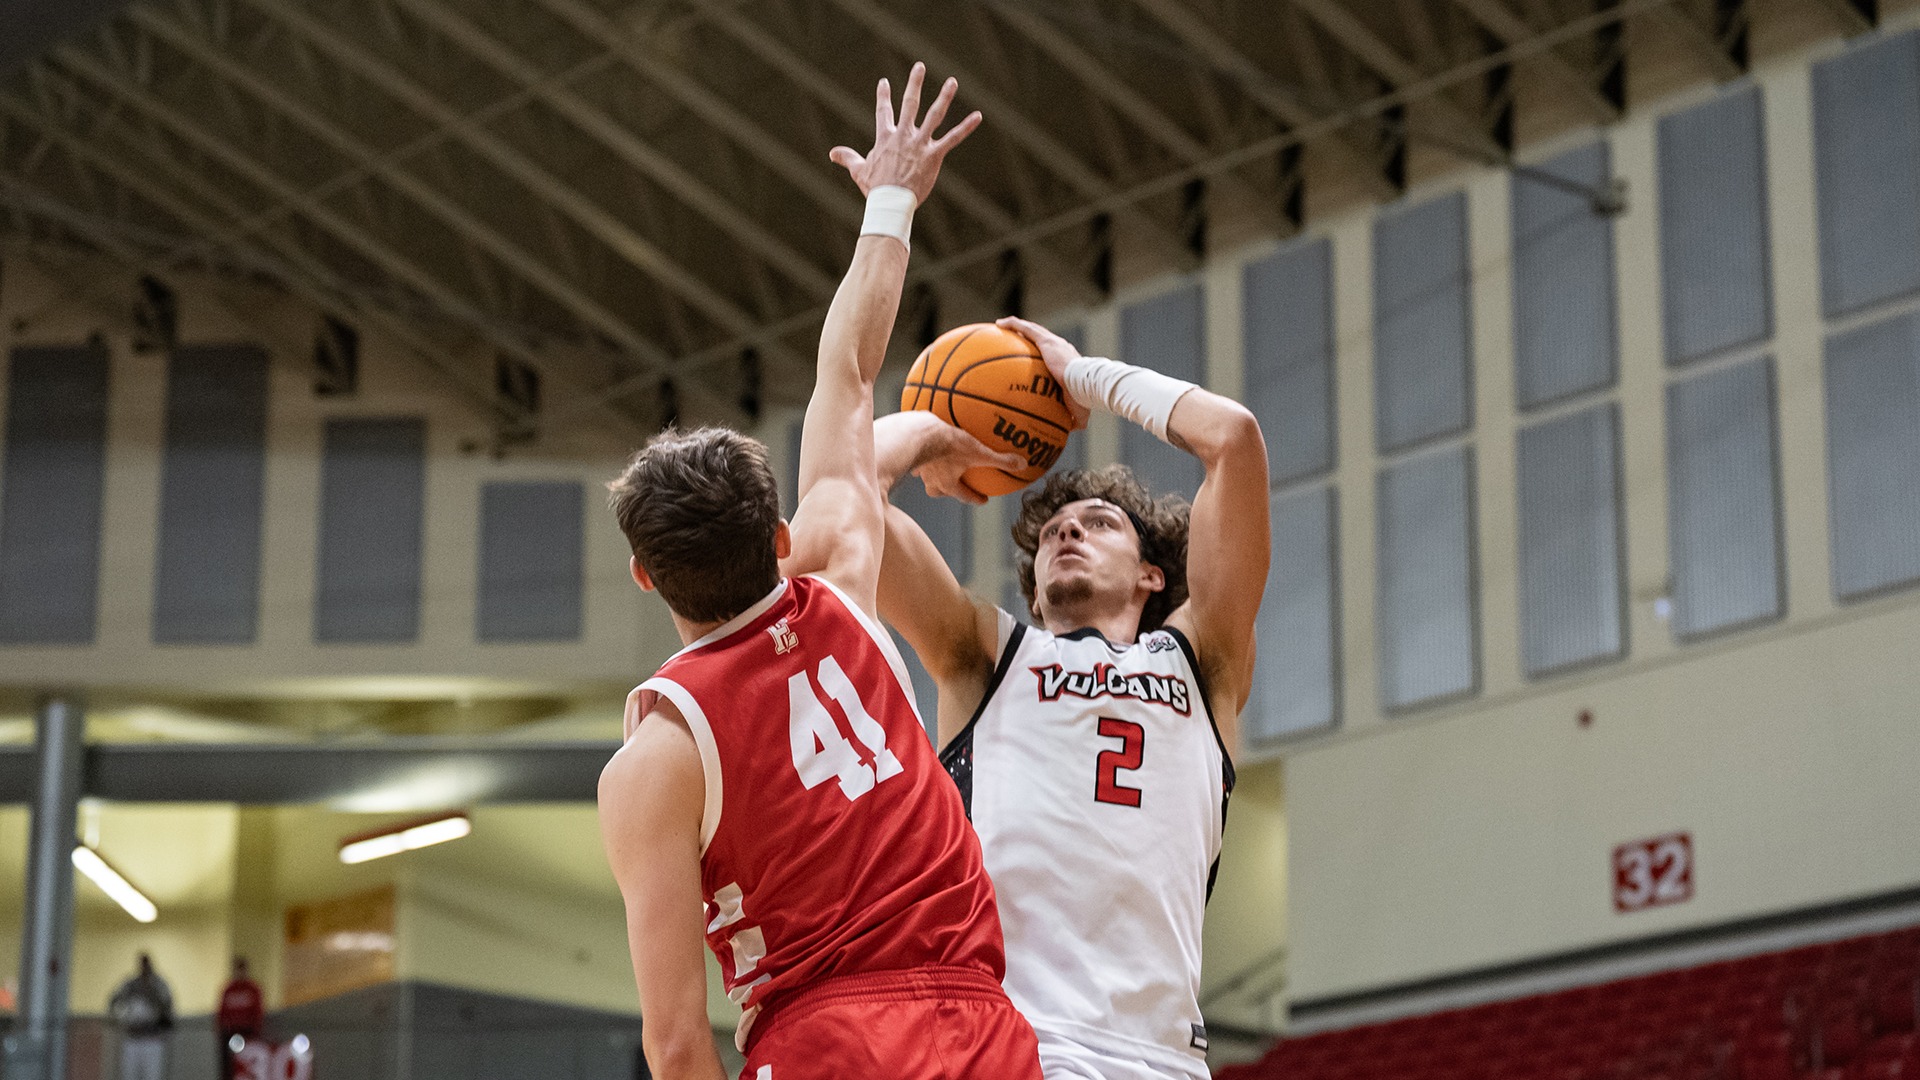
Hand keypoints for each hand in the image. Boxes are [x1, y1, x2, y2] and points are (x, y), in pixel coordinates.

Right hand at [829, 63, 981, 204]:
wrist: (890, 202)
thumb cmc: (875, 188)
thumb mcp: (859, 170)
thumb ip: (847, 158)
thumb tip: (832, 153)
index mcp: (886, 138)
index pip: (883, 112)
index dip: (883, 96)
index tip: (884, 82)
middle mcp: (903, 136)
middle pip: (909, 104)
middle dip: (914, 84)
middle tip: (919, 66)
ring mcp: (919, 144)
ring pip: (934, 115)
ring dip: (944, 97)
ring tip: (952, 81)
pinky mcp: (934, 155)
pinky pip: (953, 138)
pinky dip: (966, 127)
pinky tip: (977, 116)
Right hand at [913, 425, 1023, 505]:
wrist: (919, 433)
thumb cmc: (949, 445)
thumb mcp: (979, 452)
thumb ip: (1001, 460)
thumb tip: (1023, 465)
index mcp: (948, 484)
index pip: (964, 496)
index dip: (975, 498)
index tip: (984, 499)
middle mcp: (932, 480)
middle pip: (938, 492)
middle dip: (947, 491)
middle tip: (955, 485)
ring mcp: (920, 468)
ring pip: (925, 477)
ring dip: (933, 474)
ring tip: (938, 466)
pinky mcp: (911, 454)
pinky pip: (917, 458)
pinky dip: (922, 456)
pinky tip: (925, 448)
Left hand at [997, 316, 1090, 430]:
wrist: (1087, 385)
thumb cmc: (1084, 398)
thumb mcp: (1077, 411)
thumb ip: (1072, 418)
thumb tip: (1067, 430)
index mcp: (1068, 361)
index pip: (1053, 355)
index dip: (1043, 353)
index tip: (1034, 357)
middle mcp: (1061, 348)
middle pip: (1041, 338)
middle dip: (1028, 337)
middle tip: (1014, 339)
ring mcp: (1054, 343)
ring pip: (1032, 329)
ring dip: (1017, 326)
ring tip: (1002, 325)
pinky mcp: (1047, 341)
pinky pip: (1026, 329)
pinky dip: (1013, 325)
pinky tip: (999, 324)